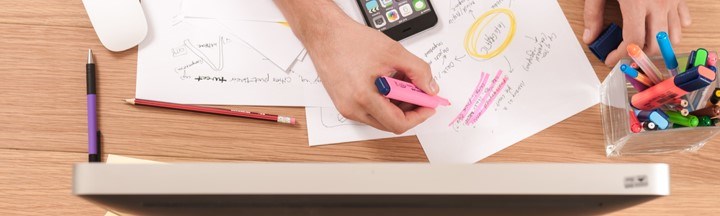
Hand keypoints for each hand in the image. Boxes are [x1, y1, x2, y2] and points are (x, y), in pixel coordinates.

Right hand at [304, 18, 437, 133]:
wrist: (325, 35)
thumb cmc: (350, 41)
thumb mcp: (393, 52)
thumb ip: (418, 71)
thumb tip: (430, 88)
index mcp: (364, 98)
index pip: (398, 123)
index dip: (419, 116)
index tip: (428, 106)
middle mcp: (352, 108)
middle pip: (390, 124)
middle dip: (409, 110)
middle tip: (419, 93)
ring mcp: (346, 108)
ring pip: (380, 118)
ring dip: (397, 105)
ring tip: (402, 83)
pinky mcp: (343, 103)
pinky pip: (369, 111)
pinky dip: (383, 102)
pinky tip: (388, 83)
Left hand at [583, 0, 691, 65]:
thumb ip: (593, 14)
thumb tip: (589, 37)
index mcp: (636, 4)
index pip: (632, 41)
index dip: (620, 55)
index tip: (610, 59)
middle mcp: (658, 4)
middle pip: (654, 44)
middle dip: (639, 54)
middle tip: (625, 54)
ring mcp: (672, 1)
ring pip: (672, 37)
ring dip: (657, 44)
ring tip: (641, 43)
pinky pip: (684, 20)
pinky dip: (673, 29)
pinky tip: (660, 27)